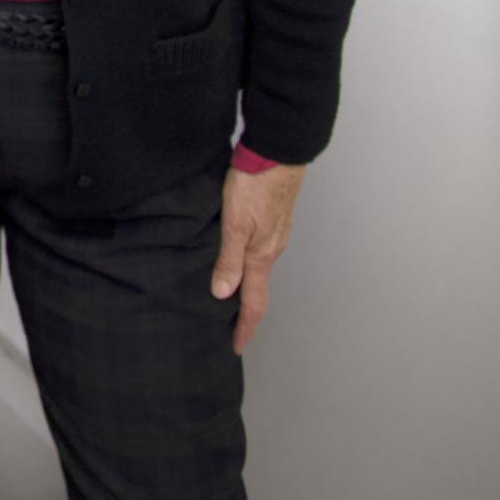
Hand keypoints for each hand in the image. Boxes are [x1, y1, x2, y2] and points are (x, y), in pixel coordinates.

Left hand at [212, 161, 306, 351]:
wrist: (277, 153)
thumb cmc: (254, 185)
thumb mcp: (235, 223)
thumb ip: (229, 259)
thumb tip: (222, 295)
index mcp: (261, 256)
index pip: (254, 303)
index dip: (245, 327)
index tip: (236, 347)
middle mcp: (271, 250)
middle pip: (258, 290)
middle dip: (244, 313)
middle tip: (227, 328)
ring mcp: (274, 235)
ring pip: (258, 270)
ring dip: (245, 288)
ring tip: (227, 300)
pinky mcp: (271, 220)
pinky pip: (259, 252)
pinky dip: (247, 266)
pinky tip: (235, 261)